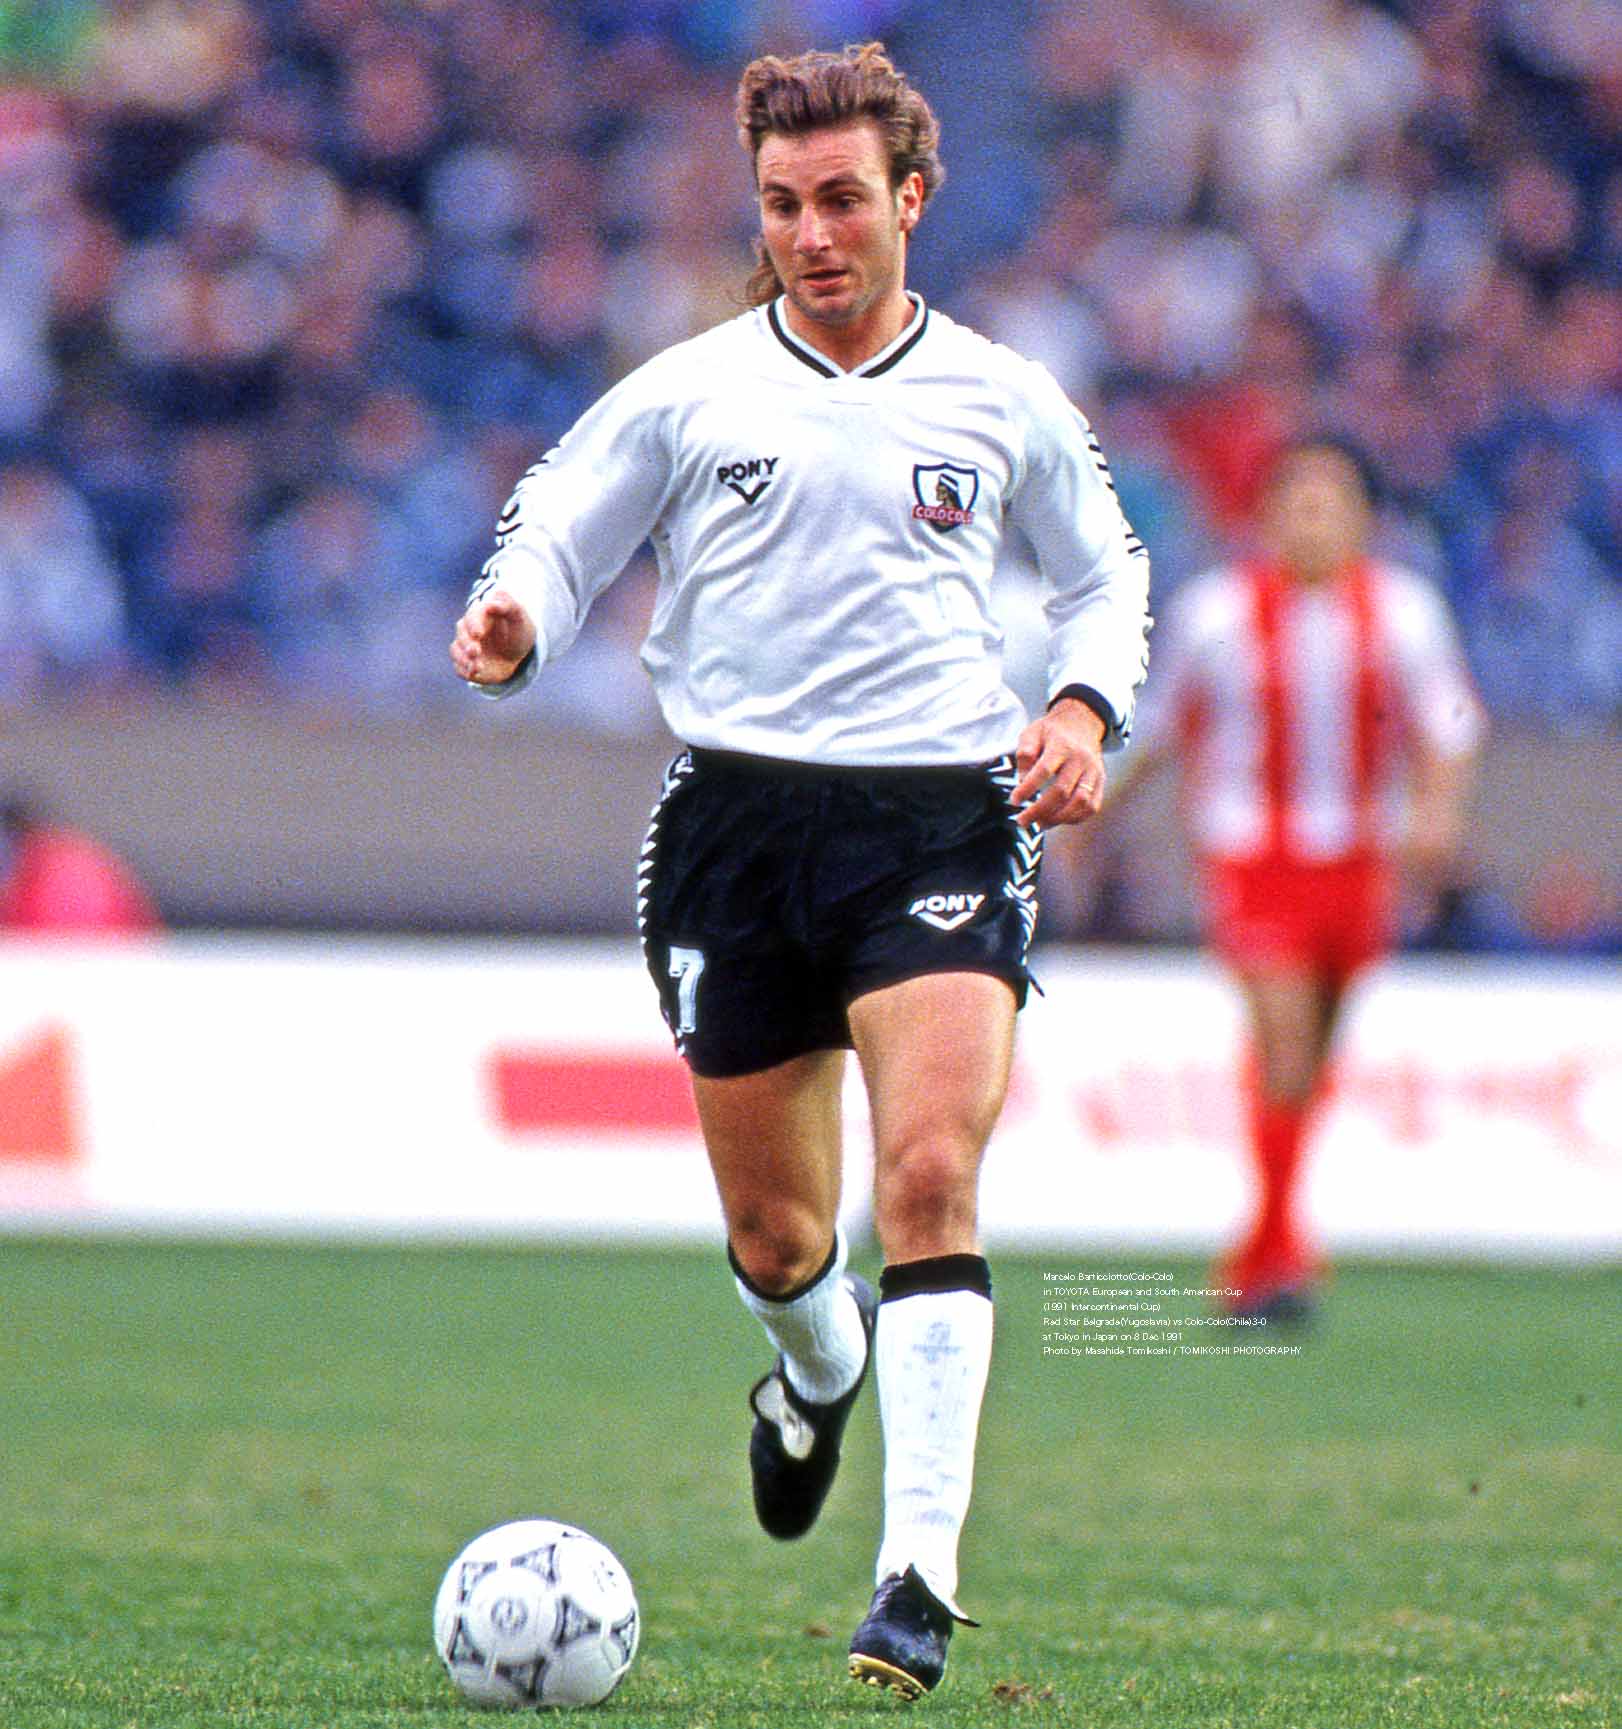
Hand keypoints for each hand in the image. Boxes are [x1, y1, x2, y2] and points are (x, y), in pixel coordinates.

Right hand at [450, 590, 536, 684]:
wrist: (517, 652)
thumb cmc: (518, 630)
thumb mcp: (519, 616)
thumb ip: (508, 605)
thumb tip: (495, 597)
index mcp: (480, 614)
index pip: (472, 616)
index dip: (473, 625)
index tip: (479, 634)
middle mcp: (468, 630)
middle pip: (461, 635)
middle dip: (467, 644)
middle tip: (476, 652)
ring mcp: (465, 647)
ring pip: (456, 652)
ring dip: (464, 660)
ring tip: (477, 667)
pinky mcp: (466, 663)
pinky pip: (459, 668)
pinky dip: (465, 672)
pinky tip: (474, 673)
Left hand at [1011, 697, 1107, 828]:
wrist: (1082, 722)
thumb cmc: (1051, 731)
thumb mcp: (1033, 732)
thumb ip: (1025, 754)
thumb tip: (1022, 781)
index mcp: (1061, 745)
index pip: (1044, 771)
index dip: (1028, 789)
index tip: (1014, 801)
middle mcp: (1081, 759)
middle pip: (1062, 791)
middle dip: (1039, 810)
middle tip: (1022, 820)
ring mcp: (1094, 771)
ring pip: (1080, 802)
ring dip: (1058, 818)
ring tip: (1039, 824)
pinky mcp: (1100, 781)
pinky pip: (1092, 806)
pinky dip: (1075, 818)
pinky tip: (1058, 820)